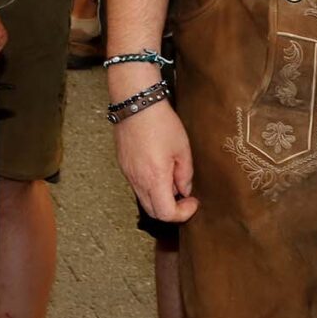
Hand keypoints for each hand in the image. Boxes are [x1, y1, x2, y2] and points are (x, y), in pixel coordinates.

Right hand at [114, 86, 197, 223]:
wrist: (136, 103)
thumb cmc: (160, 122)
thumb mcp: (182, 148)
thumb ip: (185, 174)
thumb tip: (184, 190)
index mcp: (154, 178)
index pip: (166, 213)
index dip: (182, 213)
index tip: (193, 201)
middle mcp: (138, 180)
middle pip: (153, 211)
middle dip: (171, 210)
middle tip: (185, 197)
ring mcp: (128, 174)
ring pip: (144, 199)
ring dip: (160, 199)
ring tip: (173, 181)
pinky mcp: (124, 166)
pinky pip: (137, 186)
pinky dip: (150, 187)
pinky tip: (160, 171)